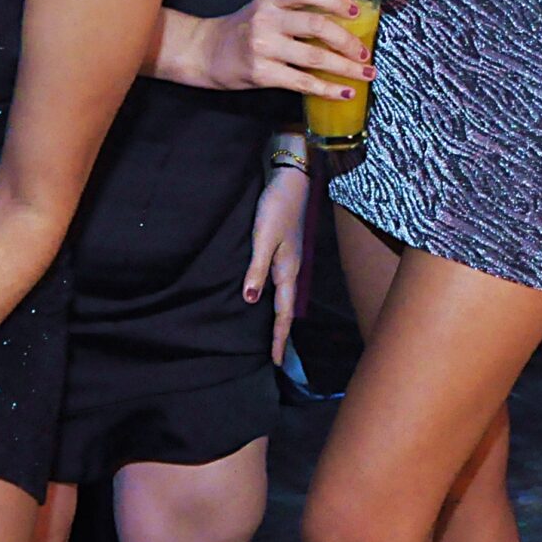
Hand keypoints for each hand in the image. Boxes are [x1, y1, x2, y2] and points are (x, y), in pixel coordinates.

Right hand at [192, 0, 373, 95]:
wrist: (206, 52)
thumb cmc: (244, 30)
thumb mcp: (266, 9)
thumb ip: (296, 9)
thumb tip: (344, 21)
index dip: (334, 0)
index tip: (355, 12)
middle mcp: (267, 19)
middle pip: (317, 25)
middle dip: (347, 41)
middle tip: (365, 52)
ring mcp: (263, 46)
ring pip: (314, 56)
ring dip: (345, 67)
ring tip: (365, 73)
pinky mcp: (261, 73)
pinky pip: (302, 81)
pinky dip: (327, 89)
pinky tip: (344, 92)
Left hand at [244, 162, 308, 364]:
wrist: (290, 179)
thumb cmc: (276, 207)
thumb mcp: (264, 238)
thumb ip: (256, 268)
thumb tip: (250, 300)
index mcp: (288, 270)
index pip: (283, 312)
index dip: (279, 336)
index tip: (276, 361)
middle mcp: (290, 268)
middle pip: (286, 307)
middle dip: (281, 332)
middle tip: (275, 356)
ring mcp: (287, 259)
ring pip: (282, 295)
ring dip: (277, 316)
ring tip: (271, 333)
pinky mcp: (282, 249)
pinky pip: (277, 282)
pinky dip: (273, 297)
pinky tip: (265, 297)